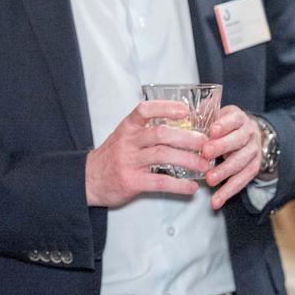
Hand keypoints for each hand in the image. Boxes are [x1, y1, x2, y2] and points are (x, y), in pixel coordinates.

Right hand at [85, 101, 209, 207]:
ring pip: (163, 156)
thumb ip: (146, 131)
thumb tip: (181, 128)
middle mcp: (128, 141)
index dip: (166, 107)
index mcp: (127, 127)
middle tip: (206, 143)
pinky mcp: (131, 181)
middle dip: (187, 138)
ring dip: (188, 160)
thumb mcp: (124, 137)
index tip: (185, 110)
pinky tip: (191, 186)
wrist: (88, 179)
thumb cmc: (112, 157)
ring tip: (204, 165)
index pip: (145, 110)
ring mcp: (129, 161)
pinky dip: (179, 185)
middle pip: (161, 134)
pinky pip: (160, 182)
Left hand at [201, 106, 261, 209]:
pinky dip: (228, 191)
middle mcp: (249, 133)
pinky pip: (242, 181)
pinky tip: (216, 201)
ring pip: (241, 162)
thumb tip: (181, 119)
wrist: (250, 134)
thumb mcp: (216, 115)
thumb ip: (202, 117)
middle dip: (221, 147)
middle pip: (238, 141)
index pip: (233, 119)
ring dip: (224, 172)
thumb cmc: (225, 125)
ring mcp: (253, 152)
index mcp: (239, 118)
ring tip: (209, 180)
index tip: (211, 130)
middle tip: (205, 154)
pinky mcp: (254, 168)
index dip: (223, 125)